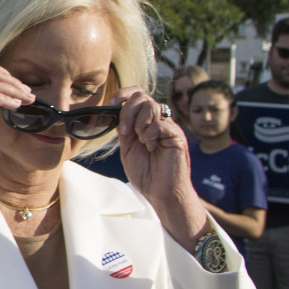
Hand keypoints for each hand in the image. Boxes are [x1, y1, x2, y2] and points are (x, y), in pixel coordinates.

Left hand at [114, 88, 208, 248]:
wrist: (161, 193)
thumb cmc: (147, 174)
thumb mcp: (128, 147)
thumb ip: (124, 129)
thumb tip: (116, 110)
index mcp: (147, 121)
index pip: (137, 94)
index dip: (123, 95)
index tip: (112, 105)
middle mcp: (159, 121)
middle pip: (142, 97)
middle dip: (127, 112)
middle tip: (126, 132)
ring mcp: (169, 127)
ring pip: (151, 106)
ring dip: (139, 124)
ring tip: (141, 141)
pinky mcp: (177, 136)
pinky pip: (160, 124)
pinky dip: (150, 135)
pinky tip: (151, 147)